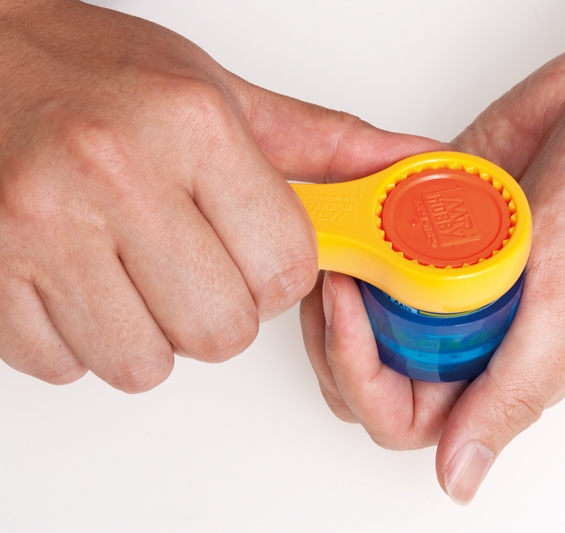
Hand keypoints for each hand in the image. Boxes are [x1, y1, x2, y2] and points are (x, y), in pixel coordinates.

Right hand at [0, 0, 442, 390]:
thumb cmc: (94, 72)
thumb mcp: (219, 93)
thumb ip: (325, 146)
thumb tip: (415, 165)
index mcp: (190, 126)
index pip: (287, 268)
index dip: (281, 276)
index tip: (258, 255)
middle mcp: (112, 174)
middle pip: (222, 329)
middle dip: (221, 313)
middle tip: (193, 266)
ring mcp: (37, 227)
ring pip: (145, 363)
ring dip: (152, 335)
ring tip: (132, 274)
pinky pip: (65, 366)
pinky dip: (80, 342)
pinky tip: (78, 284)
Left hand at [299, 0, 564, 503]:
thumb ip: (512, 394)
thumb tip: (459, 478)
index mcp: (508, 367)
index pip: (405, 416)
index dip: (362, 375)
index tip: (351, 307)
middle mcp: (475, 331)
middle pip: (372, 371)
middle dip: (337, 334)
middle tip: (337, 273)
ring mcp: (451, 277)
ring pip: (366, 313)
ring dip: (344, 282)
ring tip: (343, 238)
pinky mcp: (438, 225)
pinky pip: (378, 247)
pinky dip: (363, 231)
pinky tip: (365, 206)